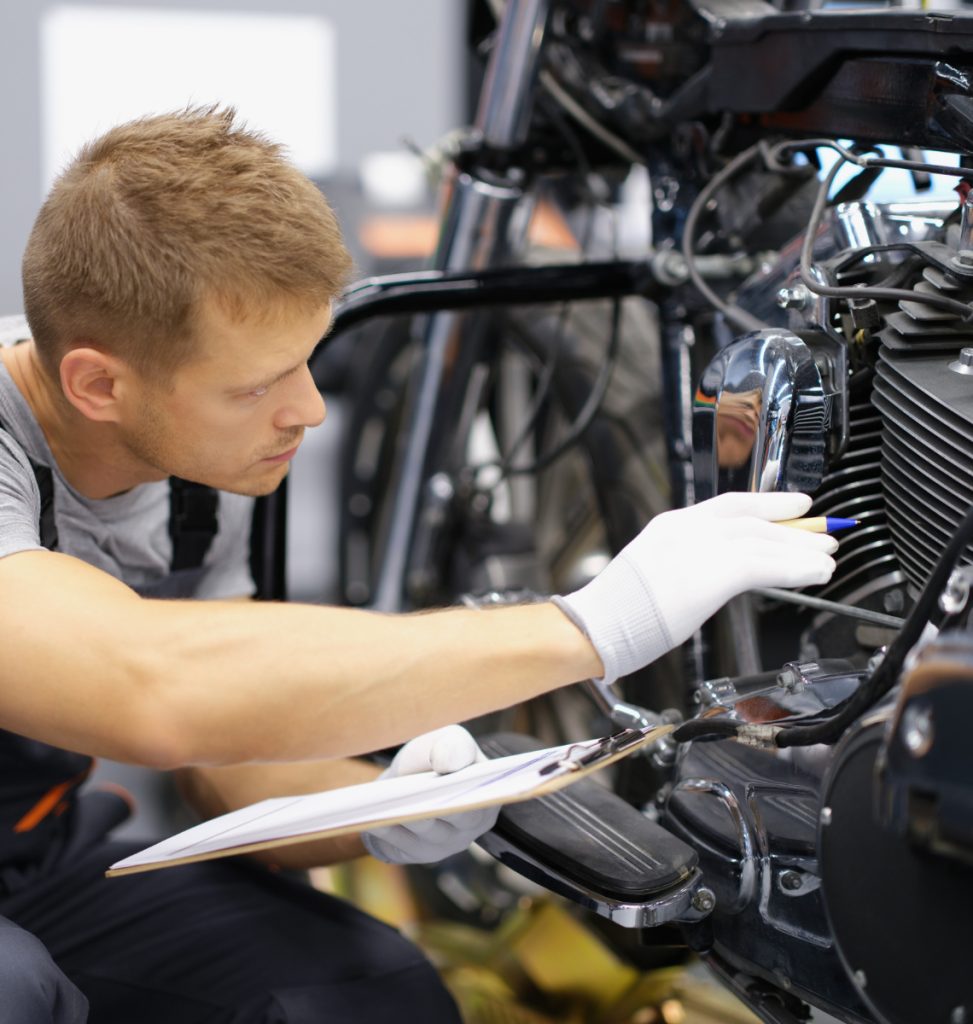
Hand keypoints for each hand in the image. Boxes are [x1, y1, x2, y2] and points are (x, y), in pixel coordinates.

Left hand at [361, 725, 498, 864]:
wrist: (404, 783)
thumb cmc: (430, 759)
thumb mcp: (444, 740)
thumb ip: (453, 745)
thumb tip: (449, 763)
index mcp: (489, 792)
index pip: (487, 794)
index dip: (475, 789)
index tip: (456, 779)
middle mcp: (474, 822)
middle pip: (458, 817)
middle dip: (438, 805)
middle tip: (418, 796)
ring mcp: (449, 843)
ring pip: (428, 830)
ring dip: (408, 818)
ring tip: (388, 805)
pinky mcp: (421, 853)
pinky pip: (404, 843)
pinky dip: (389, 830)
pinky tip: (373, 819)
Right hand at [553, 492, 836, 684]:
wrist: (596, 625)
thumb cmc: (616, 613)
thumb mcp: (651, 574)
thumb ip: (683, 566)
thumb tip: (710, 578)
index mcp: (670, 525)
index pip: (730, 505)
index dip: (768, 504)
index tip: (794, 505)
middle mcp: (687, 528)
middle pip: (753, 519)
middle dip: (793, 527)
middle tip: (824, 534)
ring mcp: (699, 548)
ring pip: (764, 540)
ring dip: (802, 549)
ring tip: (828, 557)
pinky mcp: (712, 573)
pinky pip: (767, 566)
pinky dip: (797, 568)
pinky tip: (816, 574)